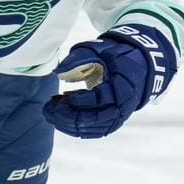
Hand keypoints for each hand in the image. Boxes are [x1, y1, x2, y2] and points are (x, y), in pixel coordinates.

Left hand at [42, 25, 176, 138]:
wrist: (135, 68)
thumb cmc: (113, 57)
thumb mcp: (98, 51)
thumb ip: (79, 58)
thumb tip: (58, 72)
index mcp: (123, 85)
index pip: (99, 98)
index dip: (78, 100)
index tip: (61, 96)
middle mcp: (123, 105)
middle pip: (94, 118)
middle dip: (67, 115)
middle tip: (48, 107)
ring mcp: (119, 116)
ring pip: (92, 129)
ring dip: (68, 123)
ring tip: (50, 112)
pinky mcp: (112, 122)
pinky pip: (93, 132)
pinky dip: (75, 128)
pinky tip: (60, 120)